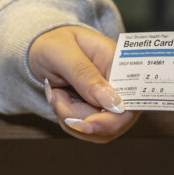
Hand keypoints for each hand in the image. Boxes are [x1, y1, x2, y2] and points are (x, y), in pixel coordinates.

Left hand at [28, 26, 138, 142]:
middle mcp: (120, 84)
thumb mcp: (61, 52)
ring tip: (57, 93)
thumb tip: (114, 103)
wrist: (39, 50)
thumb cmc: (52, 42)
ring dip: (71, 118)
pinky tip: (60, 99)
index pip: (134, 97)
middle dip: (82, 117)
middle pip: (117, 120)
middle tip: (57, 97)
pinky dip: (68, 122)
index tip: (88, 122)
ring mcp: (110, 101)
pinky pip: (88, 132)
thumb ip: (85, 74)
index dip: (116, 117)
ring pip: (100, 130)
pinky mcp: (99, 113)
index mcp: (119, 61)